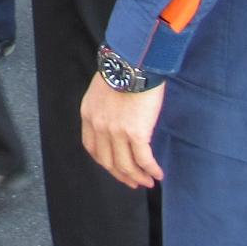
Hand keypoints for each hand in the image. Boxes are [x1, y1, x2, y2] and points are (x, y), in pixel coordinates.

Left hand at [80, 73, 165, 189]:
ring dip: (138, 177)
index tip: (116, 169)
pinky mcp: (136, 133)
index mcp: (88, 115)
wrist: (132, 62)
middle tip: (133, 183)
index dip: (105, 162)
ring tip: (148, 182)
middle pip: (108, 161)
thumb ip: (104, 107)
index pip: (92, 148)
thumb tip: (117, 120)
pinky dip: (151, 170)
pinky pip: (144, 160)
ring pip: (126, 165)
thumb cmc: (122, 69)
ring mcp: (116, 132)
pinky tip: (158, 174)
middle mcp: (99, 127)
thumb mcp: (102, 89)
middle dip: (122, 175)